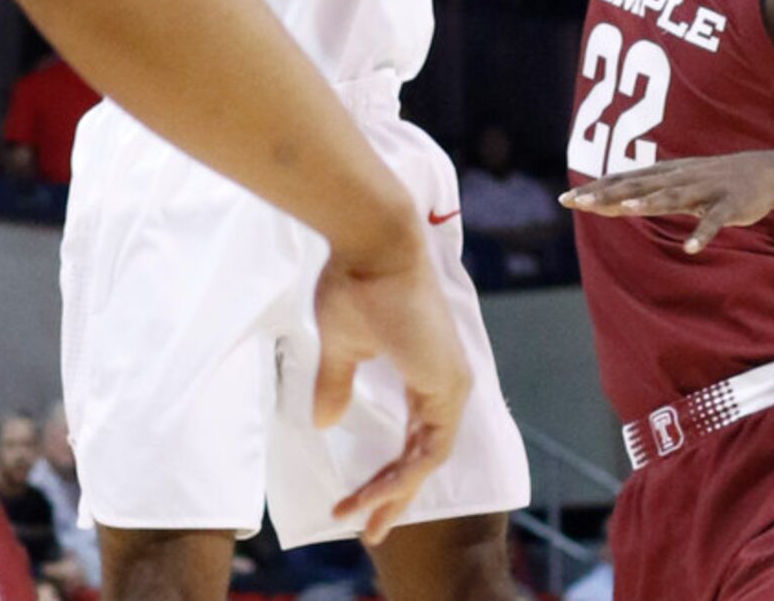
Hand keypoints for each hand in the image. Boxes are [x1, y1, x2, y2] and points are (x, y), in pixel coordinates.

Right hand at [313, 233, 471, 544]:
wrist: (372, 242)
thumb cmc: (355, 281)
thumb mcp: (340, 344)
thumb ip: (337, 384)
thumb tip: (324, 423)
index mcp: (424, 369)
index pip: (413, 435)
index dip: (387, 473)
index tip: (357, 501)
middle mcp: (444, 379)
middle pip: (422, 455)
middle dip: (392, 497)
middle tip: (368, 531)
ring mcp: (449, 382)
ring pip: (426, 458)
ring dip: (392, 493)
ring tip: (360, 521)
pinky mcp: (447, 383)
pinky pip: (431, 449)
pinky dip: (404, 477)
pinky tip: (375, 496)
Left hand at [561, 151, 773, 254]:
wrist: (761, 172)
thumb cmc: (709, 180)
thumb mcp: (674, 183)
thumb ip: (644, 191)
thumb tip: (609, 201)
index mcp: (662, 174)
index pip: (621, 180)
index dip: (594, 189)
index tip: (565, 200)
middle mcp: (678, 178)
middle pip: (638, 186)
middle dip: (609, 194)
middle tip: (581, 202)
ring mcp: (703, 190)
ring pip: (673, 196)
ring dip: (651, 202)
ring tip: (627, 209)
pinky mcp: (728, 205)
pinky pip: (714, 220)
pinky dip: (703, 233)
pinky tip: (691, 248)